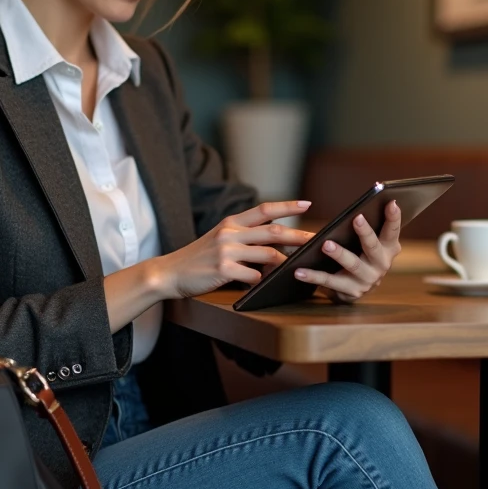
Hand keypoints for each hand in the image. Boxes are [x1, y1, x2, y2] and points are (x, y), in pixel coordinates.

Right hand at [150, 201, 315, 299]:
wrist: (170, 272)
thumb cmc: (199, 258)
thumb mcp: (220, 239)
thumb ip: (244, 236)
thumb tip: (276, 241)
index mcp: (231, 223)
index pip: (265, 210)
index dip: (287, 206)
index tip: (307, 204)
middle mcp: (230, 233)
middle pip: (274, 232)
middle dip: (299, 236)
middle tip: (316, 240)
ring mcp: (227, 251)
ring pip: (268, 255)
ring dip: (285, 263)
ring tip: (298, 267)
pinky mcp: (224, 270)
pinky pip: (254, 276)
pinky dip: (262, 281)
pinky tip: (264, 284)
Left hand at [294, 200, 401, 303]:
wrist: (356, 288)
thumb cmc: (360, 255)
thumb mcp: (369, 242)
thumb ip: (368, 227)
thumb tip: (359, 207)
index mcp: (389, 248)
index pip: (393, 231)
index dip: (394, 217)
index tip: (391, 202)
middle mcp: (382, 264)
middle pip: (374, 247)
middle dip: (366, 233)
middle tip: (357, 218)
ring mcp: (367, 280)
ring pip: (353, 264)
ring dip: (339, 253)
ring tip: (325, 244)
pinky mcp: (351, 292)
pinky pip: (330, 282)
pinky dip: (313, 276)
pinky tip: (299, 271)